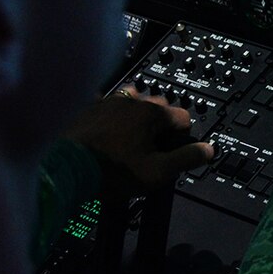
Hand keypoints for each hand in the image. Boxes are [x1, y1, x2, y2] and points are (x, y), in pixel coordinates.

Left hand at [61, 87, 214, 198]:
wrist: (65, 169)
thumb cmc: (110, 172)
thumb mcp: (157, 172)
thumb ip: (186, 159)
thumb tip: (207, 151)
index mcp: (151, 114)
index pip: (182, 117)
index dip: (183, 136)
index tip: (176, 150)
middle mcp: (130, 101)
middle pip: (157, 107)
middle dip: (160, 124)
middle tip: (154, 148)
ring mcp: (106, 102)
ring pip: (131, 103)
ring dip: (135, 117)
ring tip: (130, 140)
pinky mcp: (86, 108)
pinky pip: (103, 105)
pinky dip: (108, 114)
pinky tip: (106, 130)